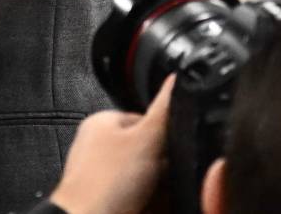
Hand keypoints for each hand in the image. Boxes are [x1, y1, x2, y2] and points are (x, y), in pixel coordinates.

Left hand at [49, 77, 173, 213]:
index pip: (148, 120)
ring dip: (162, 187)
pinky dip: (153, 202)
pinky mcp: (112, 198)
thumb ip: (164, 111)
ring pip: (150, 176)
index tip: (180, 151)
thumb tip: (179, 79)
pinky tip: (153, 206)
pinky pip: (143, 195)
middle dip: (166, 166)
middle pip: (151, 151)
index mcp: (103, 122)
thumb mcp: (145, 141)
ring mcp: (105, 174)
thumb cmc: (104, 185)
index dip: (169, 136)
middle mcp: (100, 145)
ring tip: (157, 196)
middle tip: (167, 179)